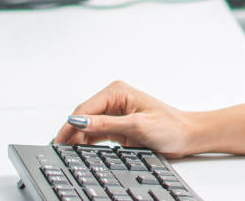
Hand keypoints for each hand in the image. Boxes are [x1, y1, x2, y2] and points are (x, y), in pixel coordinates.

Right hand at [55, 81, 198, 156]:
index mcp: (118, 91)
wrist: (186, 137)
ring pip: (88, 126)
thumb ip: (106, 125)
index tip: (59, 139)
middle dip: (71, 132)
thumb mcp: (136, 126)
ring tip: (66, 152)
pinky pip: (96, 133)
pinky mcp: (118, 126)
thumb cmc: (170, 127)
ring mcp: (115, 113)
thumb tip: (80, 122)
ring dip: (78, 138)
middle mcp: (115, 99)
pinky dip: (87, 142)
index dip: (70, 124)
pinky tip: (80, 150)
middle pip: (84, 117)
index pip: (86, 108)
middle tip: (59, 149)